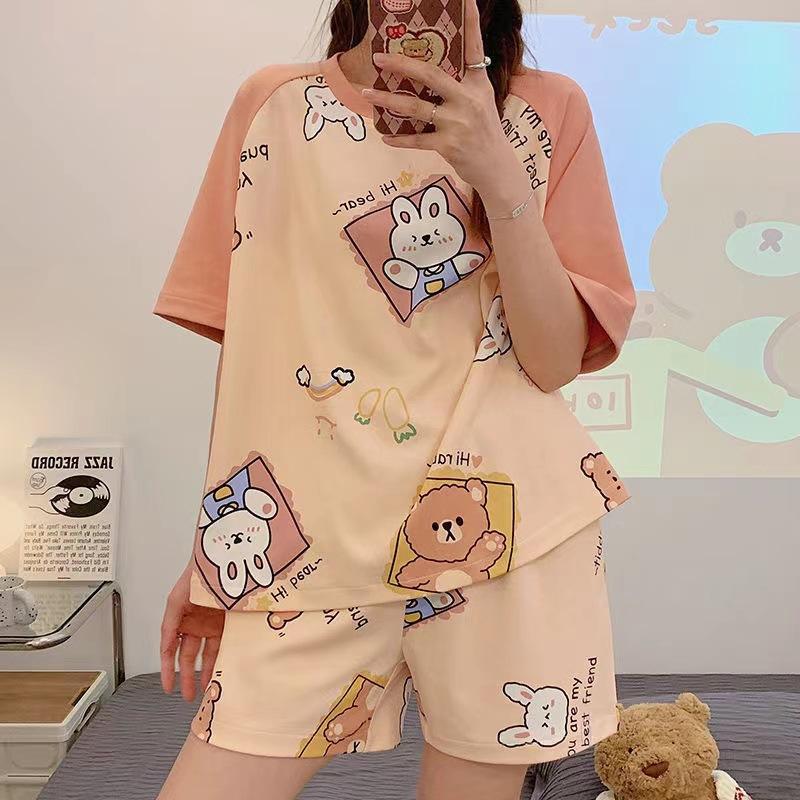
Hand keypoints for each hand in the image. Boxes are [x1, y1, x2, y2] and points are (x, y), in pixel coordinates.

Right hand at [160, 561, 223, 700]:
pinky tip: (221, 672)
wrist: (223, 554)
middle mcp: (193, 621)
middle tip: (186, 695)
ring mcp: (211, 622)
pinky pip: (221, 644)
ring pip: (205, 652)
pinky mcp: (227, 621)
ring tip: (205, 691)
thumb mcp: (179, 597)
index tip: (167, 686)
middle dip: (186, 676)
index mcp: (178, 615)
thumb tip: (165, 648)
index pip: (169, 647)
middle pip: (187, 654)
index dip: (167, 668)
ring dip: (204, 671)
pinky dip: (220, 658)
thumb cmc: (199, 570)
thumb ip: (171, 622)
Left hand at [361, 0, 519, 199]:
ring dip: (388, 100)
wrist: (496, 167)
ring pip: (415, 106)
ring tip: (368, 94)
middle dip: (401, 65)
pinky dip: (399, 139)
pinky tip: (385, 137)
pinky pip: (416, 139)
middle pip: (430, 75)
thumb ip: (461, 85)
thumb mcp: (481, 102)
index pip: (474, 48)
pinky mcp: (448, 145)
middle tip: (379, 58)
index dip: (470, 22)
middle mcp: (468, 99)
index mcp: (478, 84)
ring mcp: (458, 123)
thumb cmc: (485, 132)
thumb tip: (429, 71)